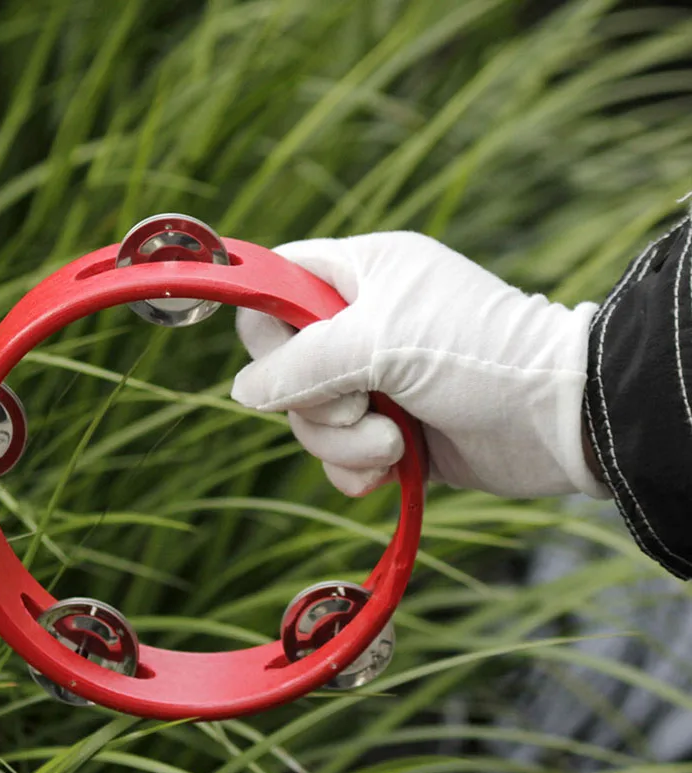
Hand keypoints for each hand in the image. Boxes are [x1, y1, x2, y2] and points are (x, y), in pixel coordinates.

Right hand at [231, 232, 609, 499]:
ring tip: (396, 443)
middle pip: (283, 368)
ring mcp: (374, 382)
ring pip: (308, 421)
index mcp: (361, 275)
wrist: (557, 419)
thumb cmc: (478, 354)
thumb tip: (243, 393)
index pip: (277, 285)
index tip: (288, 360)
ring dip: (345, 442)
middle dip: (316, 403)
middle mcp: (360, 325)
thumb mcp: (383, 342)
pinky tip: (393, 468)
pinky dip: (358, 469)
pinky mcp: (389, 431)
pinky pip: (339, 456)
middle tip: (364, 404)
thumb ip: (303, 363)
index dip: (268, 325)